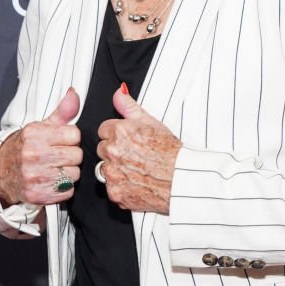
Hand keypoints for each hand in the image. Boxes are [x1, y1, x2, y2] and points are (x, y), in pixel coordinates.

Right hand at [0, 88, 82, 205]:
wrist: (1, 174)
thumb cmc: (26, 148)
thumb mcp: (40, 127)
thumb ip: (61, 112)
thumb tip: (74, 93)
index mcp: (35, 135)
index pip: (74, 135)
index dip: (70, 139)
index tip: (60, 142)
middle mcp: (34, 154)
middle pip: (77, 155)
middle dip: (71, 156)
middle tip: (57, 157)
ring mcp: (35, 176)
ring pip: (75, 174)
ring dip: (68, 173)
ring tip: (54, 169)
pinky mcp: (38, 194)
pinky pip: (68, 191)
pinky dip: (63, 189)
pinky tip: (52, 182)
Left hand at [97, 85, 181, 213]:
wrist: (181, 178)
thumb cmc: (170, 152)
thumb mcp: (151, 122)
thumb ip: (128, 106)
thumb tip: (118, 93)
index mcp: (119, 132)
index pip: (104, 130)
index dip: (117, 135)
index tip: (128, 141)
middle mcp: (112, 152)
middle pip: (102, 149)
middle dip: (115, 152)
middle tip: (134, 155)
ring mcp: (112, 173)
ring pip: (105, 169)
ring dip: (116, 170)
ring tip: (137, 170)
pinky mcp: (115, 192)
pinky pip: (111, 188)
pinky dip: (121, 187)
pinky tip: (136, 182)